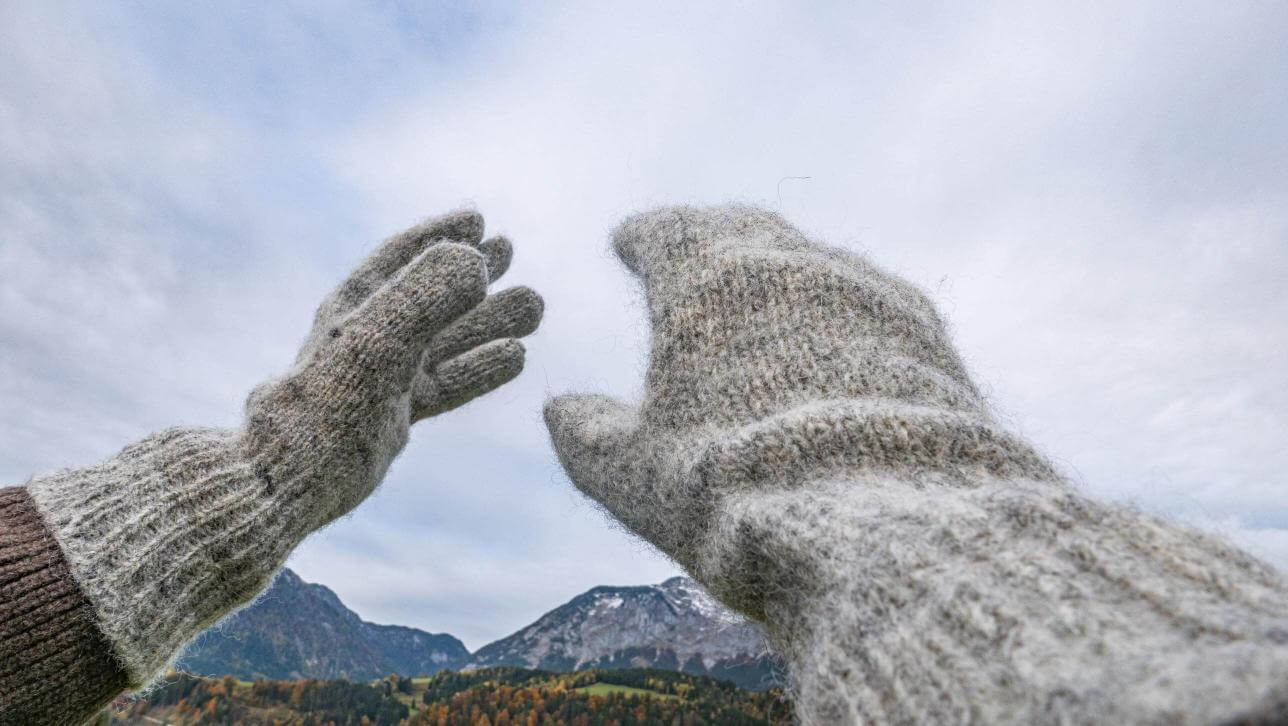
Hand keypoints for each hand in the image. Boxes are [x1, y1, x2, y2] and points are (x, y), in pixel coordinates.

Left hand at [246, 210, 542, 526]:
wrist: (298, 470)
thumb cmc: (330, 399)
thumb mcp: (380, 337)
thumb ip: (427, 295)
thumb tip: (476, 261)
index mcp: (355, 305)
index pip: (402, 256)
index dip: (440, 234)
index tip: (478, 219)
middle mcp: (371, 335)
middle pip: (432, 293)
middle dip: (472, 271)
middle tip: (511, 249)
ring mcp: (385, 375)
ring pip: (449, 338)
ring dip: (490, 319)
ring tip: (534, 304)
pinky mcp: (396, 413)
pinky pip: (448, 382)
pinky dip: (482, 366)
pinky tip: (517, 355)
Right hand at [543, 205, 1046, 597]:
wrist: (877, 521)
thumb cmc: (732, 492)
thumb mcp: (632, 474)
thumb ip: (586, 434)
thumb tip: (558, 411)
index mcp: (703, 279)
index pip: (663, 231)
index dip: (641, 235)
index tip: (628, 240)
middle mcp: (787, 264)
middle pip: (740, 228)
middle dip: (710, 234)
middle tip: (694, 243)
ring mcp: (864, 290)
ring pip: (813, 258)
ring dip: (782, 269)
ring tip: (769, 291)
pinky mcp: (926, 330)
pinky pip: (874, 299)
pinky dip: (844, 308)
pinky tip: (845, 333)